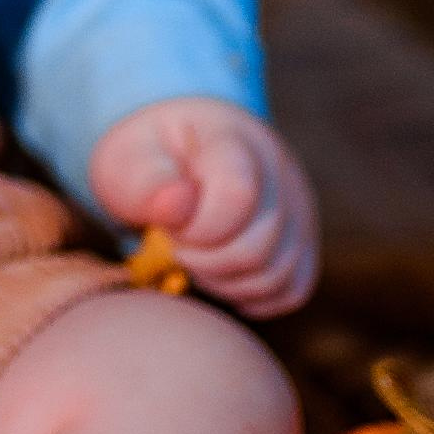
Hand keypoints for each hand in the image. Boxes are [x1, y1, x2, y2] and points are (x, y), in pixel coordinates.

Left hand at [89, 96, 317, 318]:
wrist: (178, 152)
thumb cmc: (150, 159)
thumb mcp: (129, 158)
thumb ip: (146, 182)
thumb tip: (178, 207)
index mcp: (232, 137)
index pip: (237, 195)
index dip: (197, 230)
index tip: (169, 226)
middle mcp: (278, 169)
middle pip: (257, 247)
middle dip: (204, 262)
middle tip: (175, 246)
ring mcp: (298, 206)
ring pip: (276, 275)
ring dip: (224, 282)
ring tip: (194, 257)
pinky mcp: (304, 241)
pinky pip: (291, 290)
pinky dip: (251, 296)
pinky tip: (219, 274)